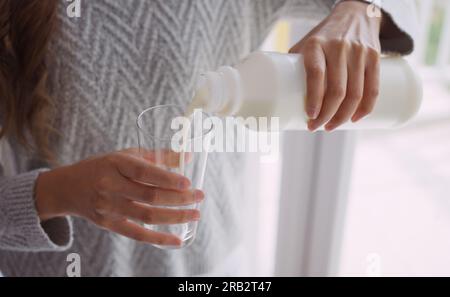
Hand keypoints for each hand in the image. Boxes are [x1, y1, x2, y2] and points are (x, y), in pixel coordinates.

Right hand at [35, 148, 203, 246]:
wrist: (68, 187)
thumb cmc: (104, 166)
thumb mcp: (125, 154)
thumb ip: (156, 156)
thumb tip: (188, 156)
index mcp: (115, 164)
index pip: (144, 172)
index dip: (167, 179)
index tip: (188, 183)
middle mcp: (110, 185)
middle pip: (149, 196)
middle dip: (179, 198)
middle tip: (200, 197)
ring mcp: (108, 207)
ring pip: (147, 216)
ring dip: (175, 217)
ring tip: (195, 214)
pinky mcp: (109, 224)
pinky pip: (137, 234)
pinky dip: (158, 239)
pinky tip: (177, 239)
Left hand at [289, 0, 381, 130]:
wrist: (355, 14)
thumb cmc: (323, 37)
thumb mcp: (306, 44)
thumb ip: (296, 67)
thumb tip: (280, 98)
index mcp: (316, 45)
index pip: (316, 74)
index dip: (314, 99)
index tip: (310, 116)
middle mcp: (338, 47)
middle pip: (337, 90)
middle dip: (327, 115)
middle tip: (318, 126)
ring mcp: (358, 52)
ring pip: (355, 93)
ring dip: (343, 116)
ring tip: (331, 126)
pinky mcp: (374, 57)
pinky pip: (373, 88)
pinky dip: (365, 108)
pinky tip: (355, 119)